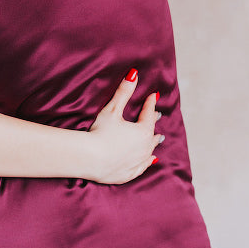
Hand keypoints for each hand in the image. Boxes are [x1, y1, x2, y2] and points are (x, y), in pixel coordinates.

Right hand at [87, 69, 162, 183]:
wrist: (90, 159)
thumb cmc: (100, 132)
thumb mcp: (112, 109)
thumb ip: (124, 92)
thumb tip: (134, 74)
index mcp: (143, 131)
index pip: (149, 114)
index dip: (150, 104)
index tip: (153, 96)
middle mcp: (145, 148)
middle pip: (152, 133)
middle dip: (153, 124)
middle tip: (157, 117)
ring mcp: (138, 162)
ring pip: (151, 150)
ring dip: (154, 143)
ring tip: (158, 139)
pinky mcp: (130, 173)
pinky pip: (143, 166)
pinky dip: (148, 161)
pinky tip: (151, 160)